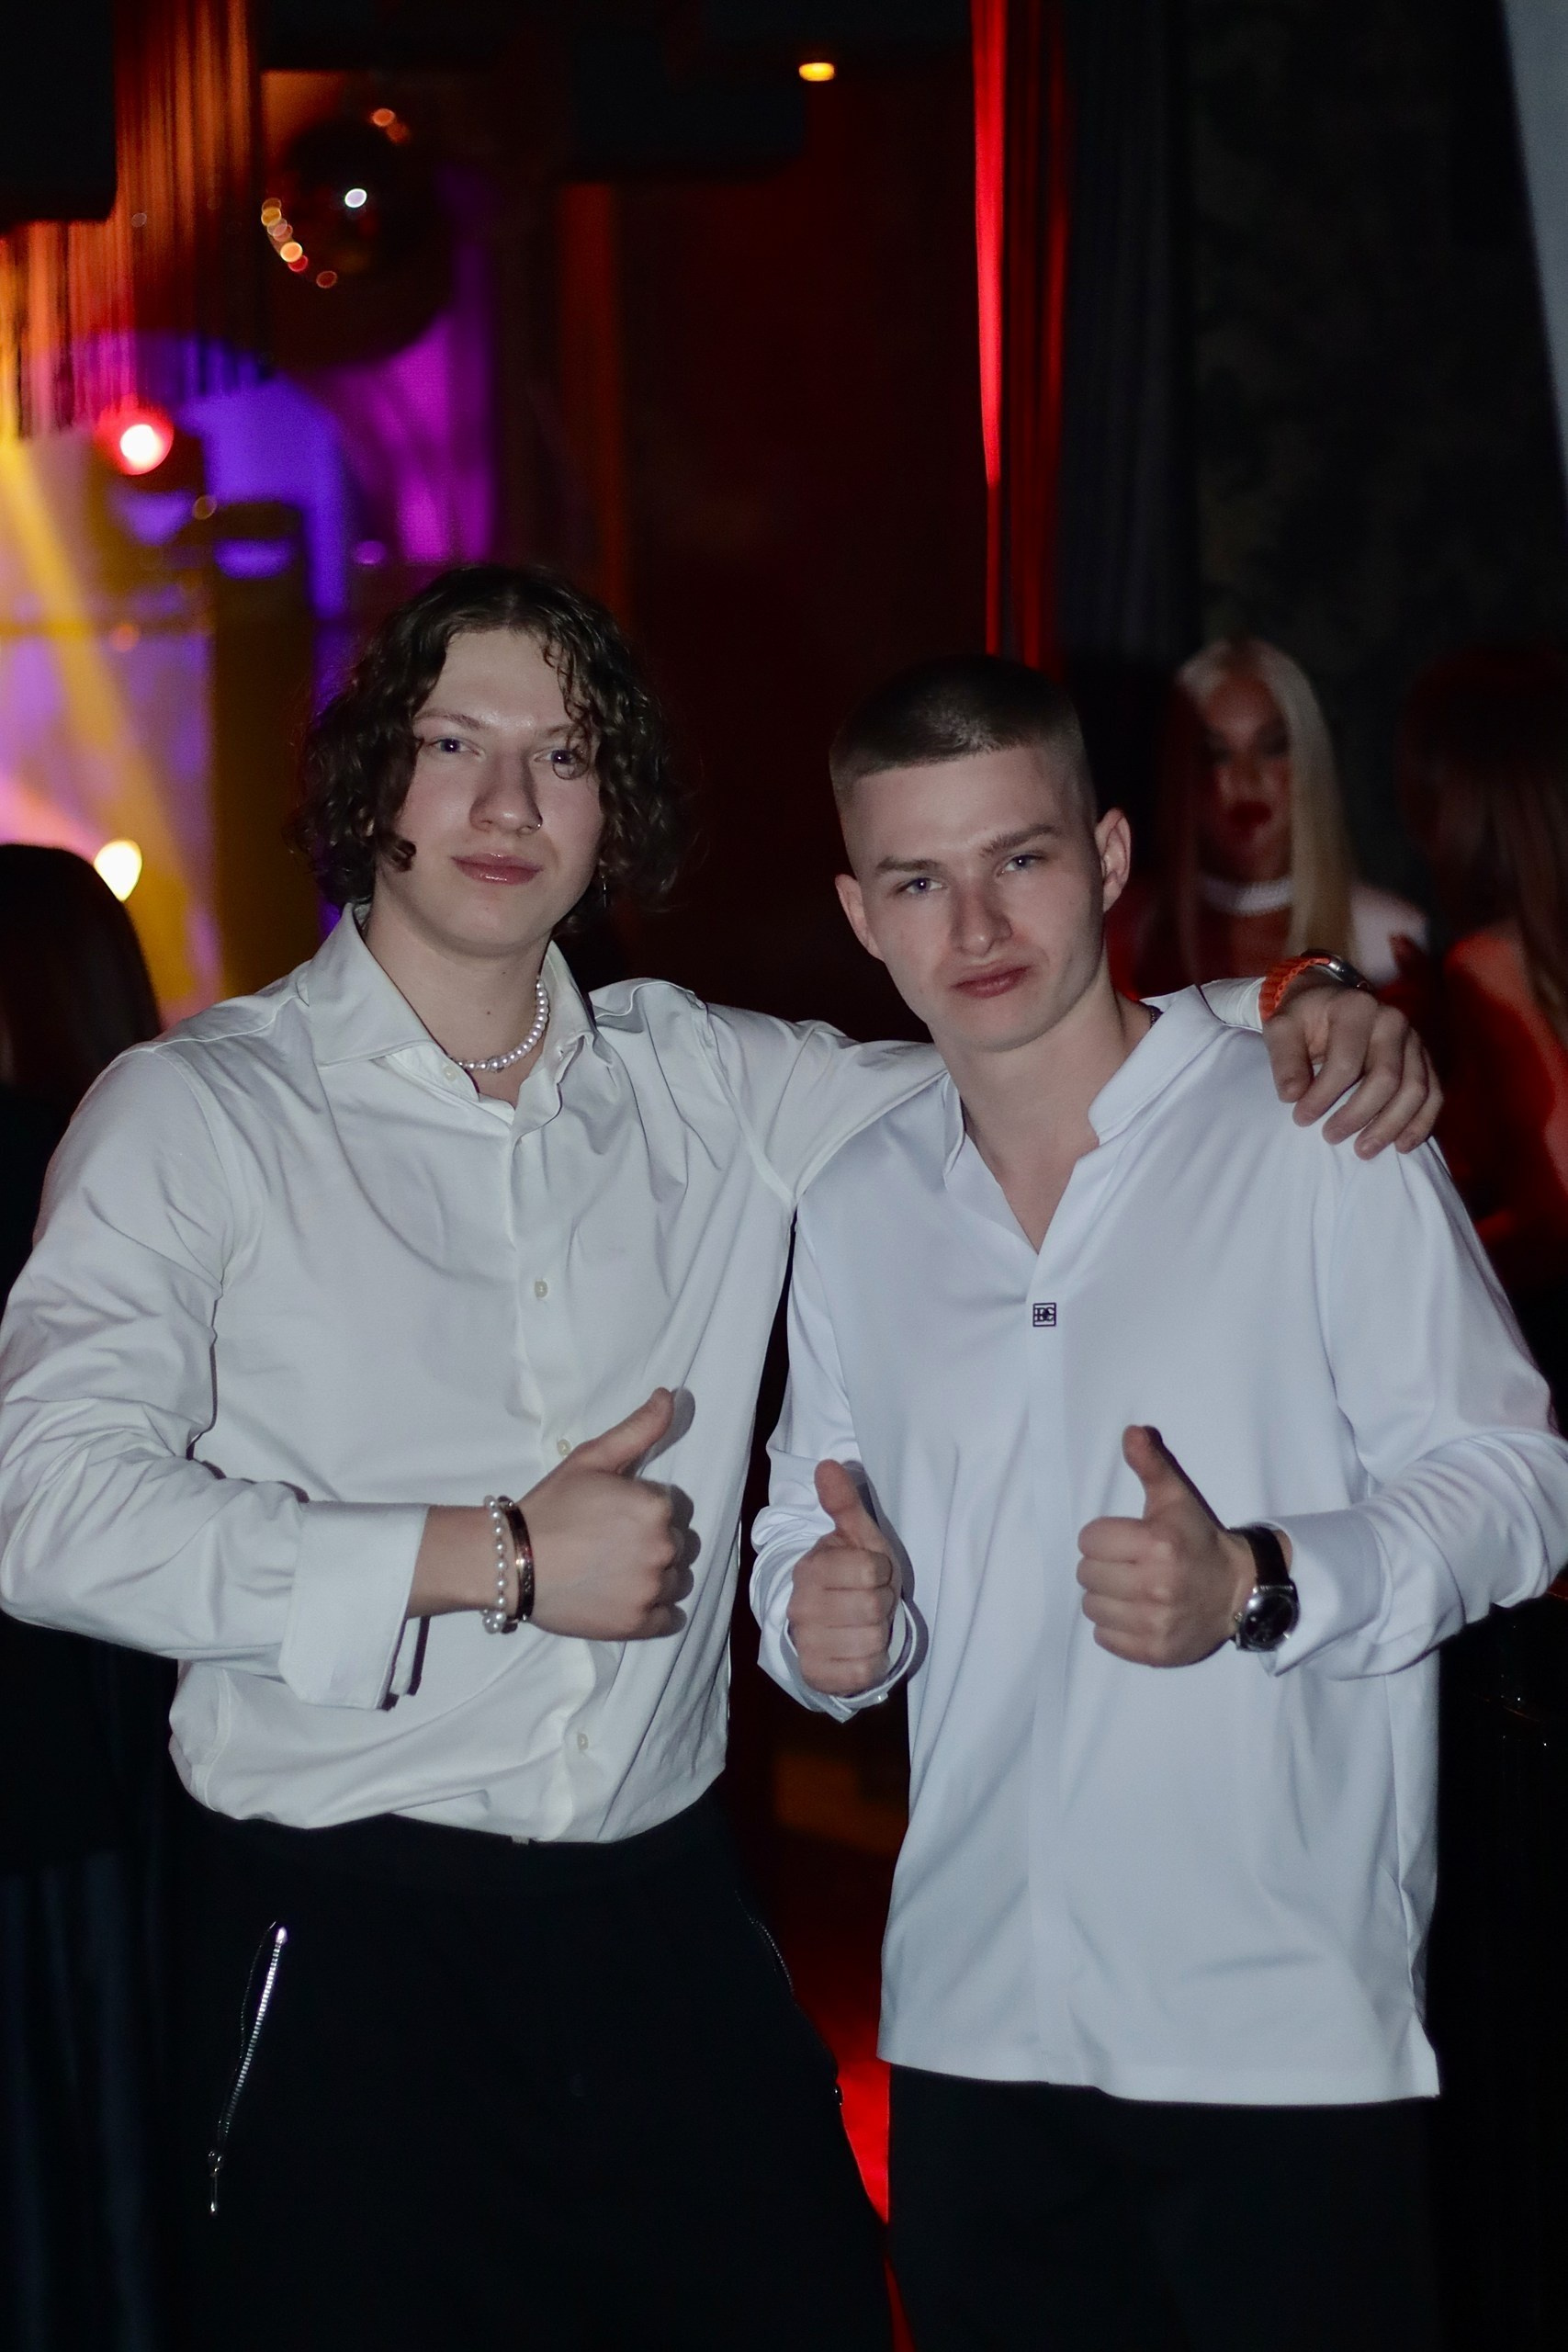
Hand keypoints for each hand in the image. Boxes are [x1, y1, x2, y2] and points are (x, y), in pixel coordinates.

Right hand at [523, 1389, 691, 1639]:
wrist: (511, 1561)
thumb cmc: (550, 1507)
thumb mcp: (592, 1459)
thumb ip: (638, 1429)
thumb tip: (671, 1395)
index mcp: (656, 1507)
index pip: (667, 1509)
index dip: (639, 1512)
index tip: (609, 1519)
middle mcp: (663, 1548)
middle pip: (675, 1545)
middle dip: (650, 1544)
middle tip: (607, 1547)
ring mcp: (652, 1589)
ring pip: (675, 1580)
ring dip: (655, 1577)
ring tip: (614, 1573)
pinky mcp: (639, 1624)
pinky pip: (669, 1617)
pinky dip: (653, 1610)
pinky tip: (623, 1598)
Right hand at [787, 1460, 899, 1696]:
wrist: (835, 1628)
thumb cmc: (853, 1578)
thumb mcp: (856, 1539)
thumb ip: (844, 1503)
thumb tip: (828, 1465)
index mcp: (810, 1570)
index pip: (871, 1570)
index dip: (882, 1572)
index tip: (873, 1574)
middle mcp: (801, 1608)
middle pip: (874, 1606)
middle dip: (884, 1603)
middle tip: (872, 1601)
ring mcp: (807, 1644)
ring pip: (873, 1639)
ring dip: (881, 1634)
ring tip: (867, 1624)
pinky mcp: (817, 1676)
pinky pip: (865, 1671)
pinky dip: (872, 1663)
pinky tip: (861, 1651)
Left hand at [1076, 1425, 1255, 1665]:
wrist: (1238, 1590)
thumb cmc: (1199, 1540)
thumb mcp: (1177, 1499)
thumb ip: (1150, 1465)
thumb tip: (1130, 1432)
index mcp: (1157, 1544)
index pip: (1089, 1540)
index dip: (1103, 1537)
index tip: (1125, 1540)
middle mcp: (1155, 1586)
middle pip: (1086, 1574)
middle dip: (1103, 1566)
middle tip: (1129, 1565)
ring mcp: (1155, 1623)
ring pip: (1092, 1606)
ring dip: (1105, 1597)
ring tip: (1131, 1589)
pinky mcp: (1155, 1651)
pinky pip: (1105, 1638)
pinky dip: (1114, 1627)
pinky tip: (1136, 1613)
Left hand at [1262, 982, 1439, 1155]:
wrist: (1331, 1001)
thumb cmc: (1304, 1019)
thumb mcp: (1281, 1028)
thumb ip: (1284, 1059)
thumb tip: (1293, 1096)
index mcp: (1356, 1009)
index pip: (1346, 1062)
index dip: (1323, 1096)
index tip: (1301, 1118)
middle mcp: (1393, 1021)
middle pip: (1387, 1078)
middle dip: (1358, 1115)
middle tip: (1331, 1137)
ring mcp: (1414, 1040)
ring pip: (1415, 1090)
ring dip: (1391, 1126)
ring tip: (1364, 1151)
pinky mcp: (1425, 1058)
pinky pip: (1434, 1094)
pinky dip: (1420, 1123)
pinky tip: (1402, 1146)